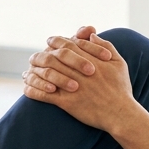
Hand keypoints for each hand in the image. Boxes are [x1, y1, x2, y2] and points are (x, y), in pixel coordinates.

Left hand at [22, 30, 136, 132]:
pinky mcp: (68, 102)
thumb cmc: (121, 89)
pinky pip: (45, 95)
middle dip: (42, 54)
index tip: (50, 41)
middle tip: (35, 55)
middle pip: (55, 56)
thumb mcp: (119, 63)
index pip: (69, 44)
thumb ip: (106, 45)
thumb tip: (91, 34)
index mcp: (90, 60)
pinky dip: (34, 91)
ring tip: (28, 71)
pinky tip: (27, 89)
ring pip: (47, 73)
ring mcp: (72, 86)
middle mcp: (79, 71)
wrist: (120, 114)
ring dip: (35, 71)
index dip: (57, 41)